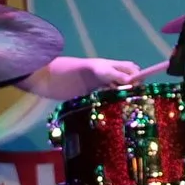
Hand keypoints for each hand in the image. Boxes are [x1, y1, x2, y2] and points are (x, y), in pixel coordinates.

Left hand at [17, 56, 143, 102]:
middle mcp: (105, 78)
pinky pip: (104, 106)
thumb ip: (111, 74)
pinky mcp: (88, 102)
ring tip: (123, 114)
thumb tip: (131, 81)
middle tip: (132, 106)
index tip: (140, 92)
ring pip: (116, 96)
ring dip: (121, 103)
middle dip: (132, 93)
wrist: (45, 79)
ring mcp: (97, 90)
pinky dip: (109, 110)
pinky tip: (110, 117)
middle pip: (126, 85)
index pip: (131, 71)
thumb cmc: (68, 70)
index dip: (138, 79)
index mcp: (109, 67)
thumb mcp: (93, 70)